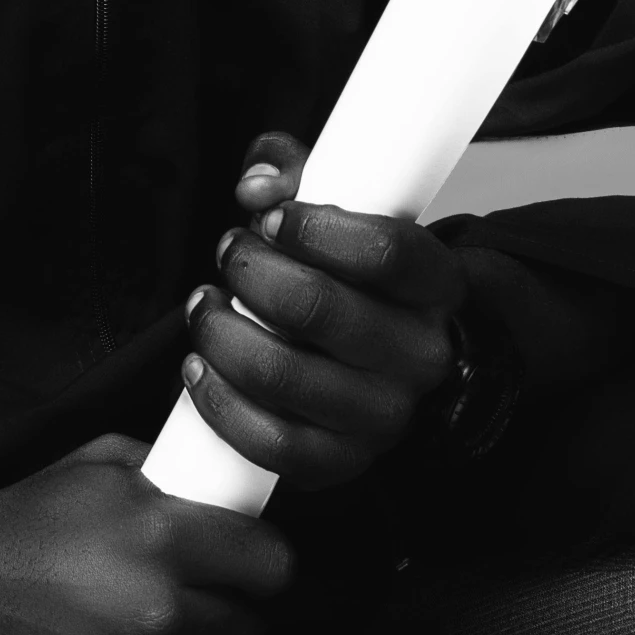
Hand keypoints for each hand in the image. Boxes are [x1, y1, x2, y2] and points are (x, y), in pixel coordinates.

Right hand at [0, 434, 293, 634]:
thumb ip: (164, 470)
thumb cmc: (31, 517)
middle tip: (209, 582)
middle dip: (236, 600)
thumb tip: (212, 482)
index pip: (271, 561)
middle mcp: (162, 604)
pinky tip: (140, 625)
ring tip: (167, 604)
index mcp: (163, 534)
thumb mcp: (101, 462)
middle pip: (251, 623)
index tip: (248, 550)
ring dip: (204, 629)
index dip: (263, 554)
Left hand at [179, 130, 462, 488]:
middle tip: (229, 251)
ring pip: (283, 374)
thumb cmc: (360, 276)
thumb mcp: (346, 207)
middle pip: (318, 307)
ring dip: (221, 332)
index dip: (313, 227)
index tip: (271, 216)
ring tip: (206, 305)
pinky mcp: (343, 461)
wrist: (395, 358)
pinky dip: (219, 402)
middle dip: (250, 271)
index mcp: (435, 284)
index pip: (384, 252)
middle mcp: (420, 355)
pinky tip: (199, 365)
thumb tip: (256, 186)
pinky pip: (271, 443)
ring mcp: (384, 417)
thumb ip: (298, 173)